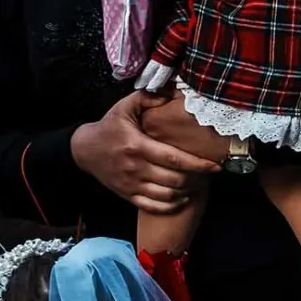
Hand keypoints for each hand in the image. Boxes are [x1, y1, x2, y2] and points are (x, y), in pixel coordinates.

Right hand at [70, 92, 219, 215]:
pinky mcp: (127, 195)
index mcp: (137, 146)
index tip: (216, 166)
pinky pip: (153, 207)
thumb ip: (148, 97)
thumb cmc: (110, 127)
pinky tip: (181, 197)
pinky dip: (172, 206)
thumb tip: (172, 93)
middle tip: (207, 172)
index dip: (198, 164)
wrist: (84, 149)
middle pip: (174, 180)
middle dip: (196, 178)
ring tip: (197, 183)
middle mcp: (135, 168)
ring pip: (167, 196)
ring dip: (186, 192)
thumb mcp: (125, 107)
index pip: (174, 159)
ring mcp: (131, 184)